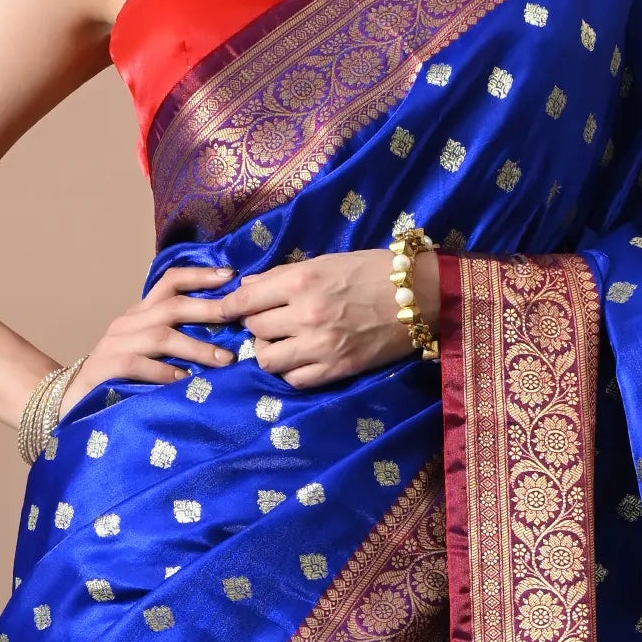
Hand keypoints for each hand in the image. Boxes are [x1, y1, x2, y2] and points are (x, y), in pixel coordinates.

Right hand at [63, 265, 236, 402]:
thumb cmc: (118, 380)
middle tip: (236, 316)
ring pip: (161, 336)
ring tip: (224, 360)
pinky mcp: (106, 368)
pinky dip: (165, 372)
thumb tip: (224, 341)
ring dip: (196, 347)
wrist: (70, 402)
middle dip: (207, 309)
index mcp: (139, 315)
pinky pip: (139, 364)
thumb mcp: (147, 353)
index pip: (169, 282)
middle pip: (172, 306)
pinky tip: (185, 381)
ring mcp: (115, 344)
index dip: (199, 276)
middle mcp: (127, 323)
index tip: (230, 277)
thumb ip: (174, 342)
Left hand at [214, 248, 438, 390]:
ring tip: (281, 342)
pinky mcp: (336, 369)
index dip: (228, 307)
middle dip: (255, 324)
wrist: (419, 296)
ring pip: (267, 359)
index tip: (223, 311)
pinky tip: (299, 358)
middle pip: (254, 329)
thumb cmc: (372, 270)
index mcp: (301, 281)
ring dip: (268, 350)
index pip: (245, 300)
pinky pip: (294, 380)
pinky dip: (290, 371)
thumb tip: (246, 286)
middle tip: (268, 320)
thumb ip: (282, 275)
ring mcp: (320, 346)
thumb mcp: (325, 262)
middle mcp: (305, 315)